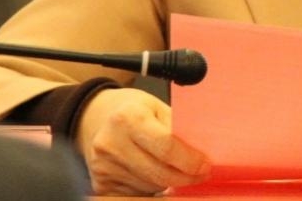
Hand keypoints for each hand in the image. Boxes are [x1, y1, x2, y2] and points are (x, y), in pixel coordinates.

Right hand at [76, 87, 210, 195]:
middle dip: (185, 177)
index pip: (166, 147)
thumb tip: (201, 151)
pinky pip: (136, 195)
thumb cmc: (133, 111)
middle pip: (159, 173)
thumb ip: (177, 128)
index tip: (205, 165)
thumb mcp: (157, 108)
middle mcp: (112, 143)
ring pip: (150, 186)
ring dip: (167, 183)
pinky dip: (151, 189)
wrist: (96, 119)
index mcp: (128, 117)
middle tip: (199, 174)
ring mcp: (104, 167)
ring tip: (171, 169)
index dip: (190, 160)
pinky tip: (154, 177)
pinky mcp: (101, 184)